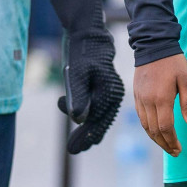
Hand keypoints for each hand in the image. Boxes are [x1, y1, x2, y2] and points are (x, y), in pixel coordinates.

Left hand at [58, 30, 125, 154]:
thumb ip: (78, 96)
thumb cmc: (82, 53)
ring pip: (100, 116)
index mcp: (109, 93)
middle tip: (73, 150)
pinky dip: (90, 117)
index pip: (96, 121)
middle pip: (100, 122)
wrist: (89, 36)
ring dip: (87, 128)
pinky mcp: (104, 88)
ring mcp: (110, 92)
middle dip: (86, 136)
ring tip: (76, 143)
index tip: (73, 149)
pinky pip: (99, 108)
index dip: (85, 136)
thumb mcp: (76, 74)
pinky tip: (82, 123)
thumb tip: (78, 119)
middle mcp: (113, 95)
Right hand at [133, 52, 186, 155]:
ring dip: (155, 139)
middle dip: (164, 144)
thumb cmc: (173, 62)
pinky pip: (141, 118)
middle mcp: (148, 102)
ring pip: (145, 126)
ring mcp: (140, 99)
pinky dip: (148, 129)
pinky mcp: (136, 96)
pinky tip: (155, 132)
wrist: (153, 46)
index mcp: (162, 98)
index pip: (165, 127)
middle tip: (175, 152)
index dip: (172, 141)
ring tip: (166, 146)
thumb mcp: (186, 80)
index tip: (179, 149)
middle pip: (154, 131)